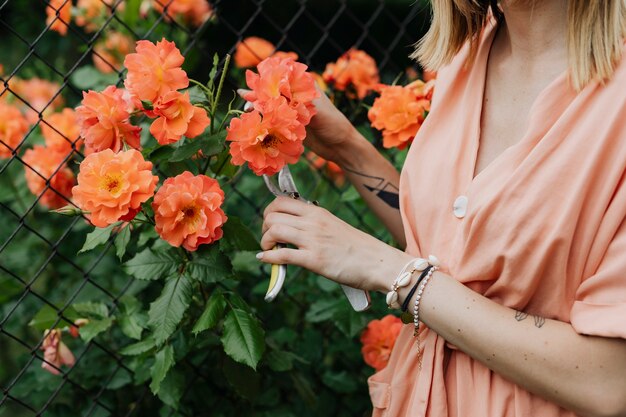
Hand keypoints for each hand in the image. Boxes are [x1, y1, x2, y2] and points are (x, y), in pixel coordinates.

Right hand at [237, 86, 362, 165]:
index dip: (268, 79)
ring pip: (272, 106)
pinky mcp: (291, 126)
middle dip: (259, 92)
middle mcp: (298, 98)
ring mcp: (293, 112)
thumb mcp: (316, 111)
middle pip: (275, 92)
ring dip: (259, 106)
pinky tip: (253, 119)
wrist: (341, 146)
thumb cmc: (334, 124)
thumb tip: (274, 98)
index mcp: (306, 88)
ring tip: (245, 104)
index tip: (254, 80)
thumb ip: (295, 105)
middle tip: (243, 93)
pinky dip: (264, 119)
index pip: (283, 78)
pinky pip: (274, 120)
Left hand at [257, 196, 408, 291]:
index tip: (269, 223)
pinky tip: (265, 260)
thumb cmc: (359, 248)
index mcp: (318, 212)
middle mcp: (313, 223)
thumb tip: (293, 229)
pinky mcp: (314, 260)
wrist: (379, 263)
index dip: (269, 211)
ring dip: (264, 242)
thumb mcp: (334, 226)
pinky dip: (268, 258)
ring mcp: (313, 240)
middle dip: (264, 228)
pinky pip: (281, 255)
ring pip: (273, 231)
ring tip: (269, 250)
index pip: (281, 201)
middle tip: (268, 239)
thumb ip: (314, 225)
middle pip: (272, 215)